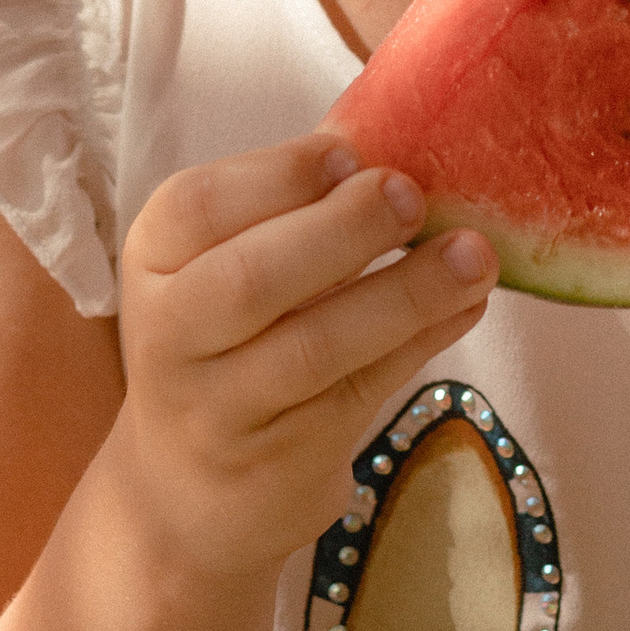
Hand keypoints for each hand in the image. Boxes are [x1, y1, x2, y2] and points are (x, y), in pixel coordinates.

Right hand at [113, 137, 495, 582]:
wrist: (186, 493)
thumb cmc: (223, 343)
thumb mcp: (219, 268)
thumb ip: (286, 211)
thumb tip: (395, 136)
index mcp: (155, 261)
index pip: (197, 206)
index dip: (279, 175)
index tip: (352, 152)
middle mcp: (173, 336)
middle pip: (251, 279)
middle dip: (341, 230)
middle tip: (412, 195)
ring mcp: (223, 409)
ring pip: (315, 348)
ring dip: (406, 295)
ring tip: (474, 256)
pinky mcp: (280, 463)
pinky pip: (360, 393)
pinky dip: (421, 344)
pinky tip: (467, 306)